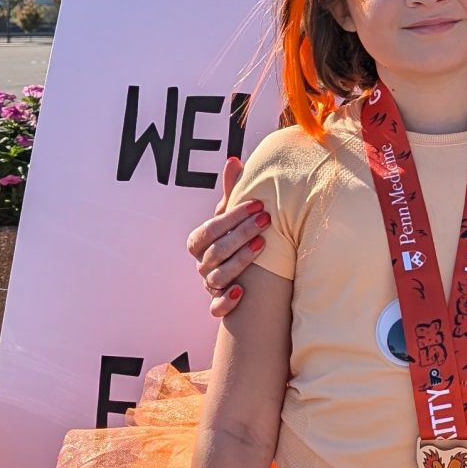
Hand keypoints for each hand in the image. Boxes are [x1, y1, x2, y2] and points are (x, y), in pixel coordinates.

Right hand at [186, 157, 268, 316]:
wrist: (248, 275)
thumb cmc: (237, 238)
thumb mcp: (233, 216)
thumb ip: (231, 191)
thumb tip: (233, 159)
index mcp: (200, 242)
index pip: (210, 229)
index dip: (232, 217)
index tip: (258, 205)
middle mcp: (202, 264)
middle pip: (215, 252)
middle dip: (240, 234)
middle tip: (266, 220)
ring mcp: (210, 285)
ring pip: (217, 277)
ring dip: (239, 261)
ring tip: (263, 245)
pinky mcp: (220, 304)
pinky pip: (216, 308)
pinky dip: (225, 302)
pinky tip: (241, 293)